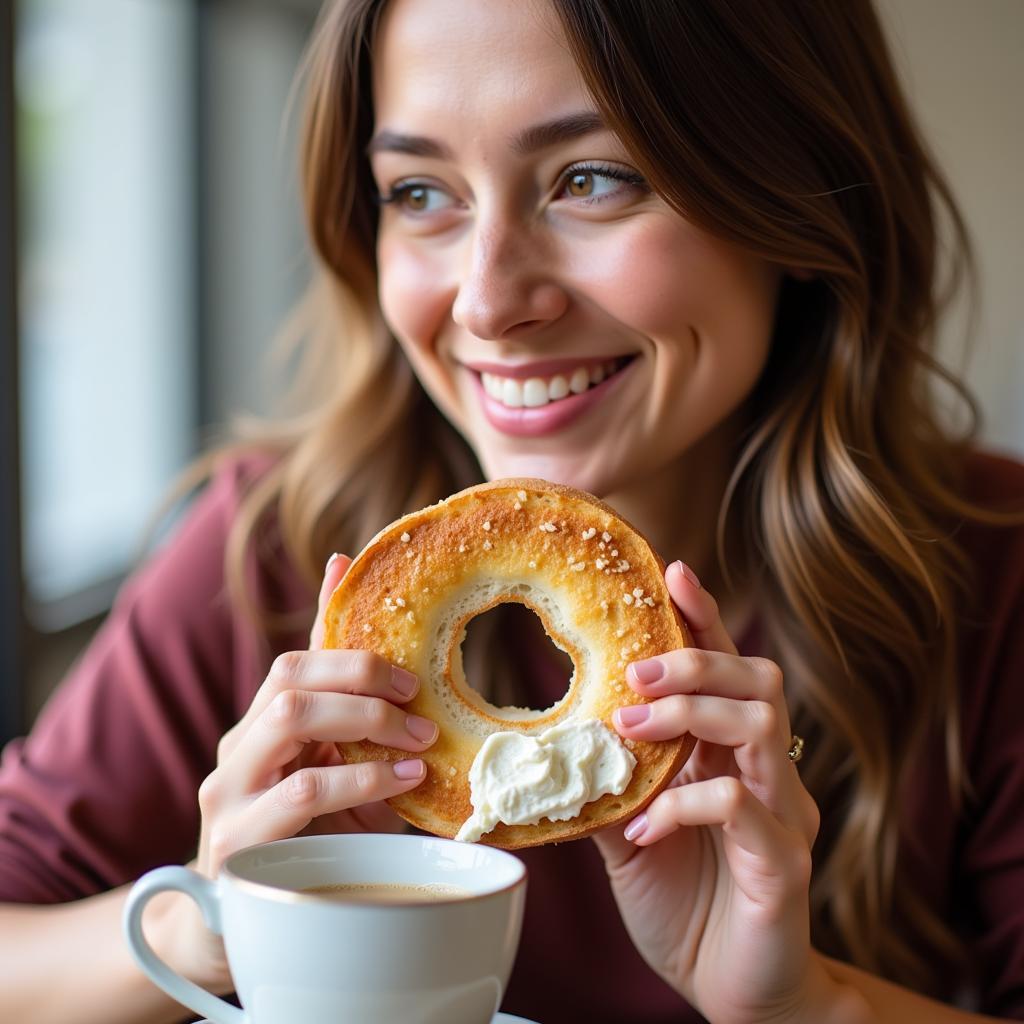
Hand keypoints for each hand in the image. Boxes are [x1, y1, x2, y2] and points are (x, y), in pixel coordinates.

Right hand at [152, 553, 437, 991]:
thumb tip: (409, 683)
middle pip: (289, 677)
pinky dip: (361, 780)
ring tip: (418, 740)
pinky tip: (400, 786)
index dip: (345, 640)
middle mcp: (237, 751)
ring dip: (365, 722)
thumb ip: (357, 726)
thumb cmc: (302, 842)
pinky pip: (303, 791)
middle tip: (417, 696)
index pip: (295, 661)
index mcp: (260, 729)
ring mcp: (229, 794)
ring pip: (290, 720)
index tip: (408, 659)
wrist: (232, 927)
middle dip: (362, 676)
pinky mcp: (236, 839)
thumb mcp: (334, 776)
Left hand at [592, 561, 835, 1023]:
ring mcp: (783, 815)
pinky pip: (741, 807)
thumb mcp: (631, 834)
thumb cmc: (685, 903)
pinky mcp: (784, 863)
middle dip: (694, 662)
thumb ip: (607, 783)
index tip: (673, 572)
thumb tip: (552, 743)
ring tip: (632, 729)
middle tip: (635, 673)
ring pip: (761, 724)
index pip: (726, 669)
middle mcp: (767, 773)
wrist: (732, 990)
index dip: (704, 618)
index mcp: (730, 756)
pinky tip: (645, 829)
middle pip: (758, 678)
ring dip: (691, 714)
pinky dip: (685, 805)